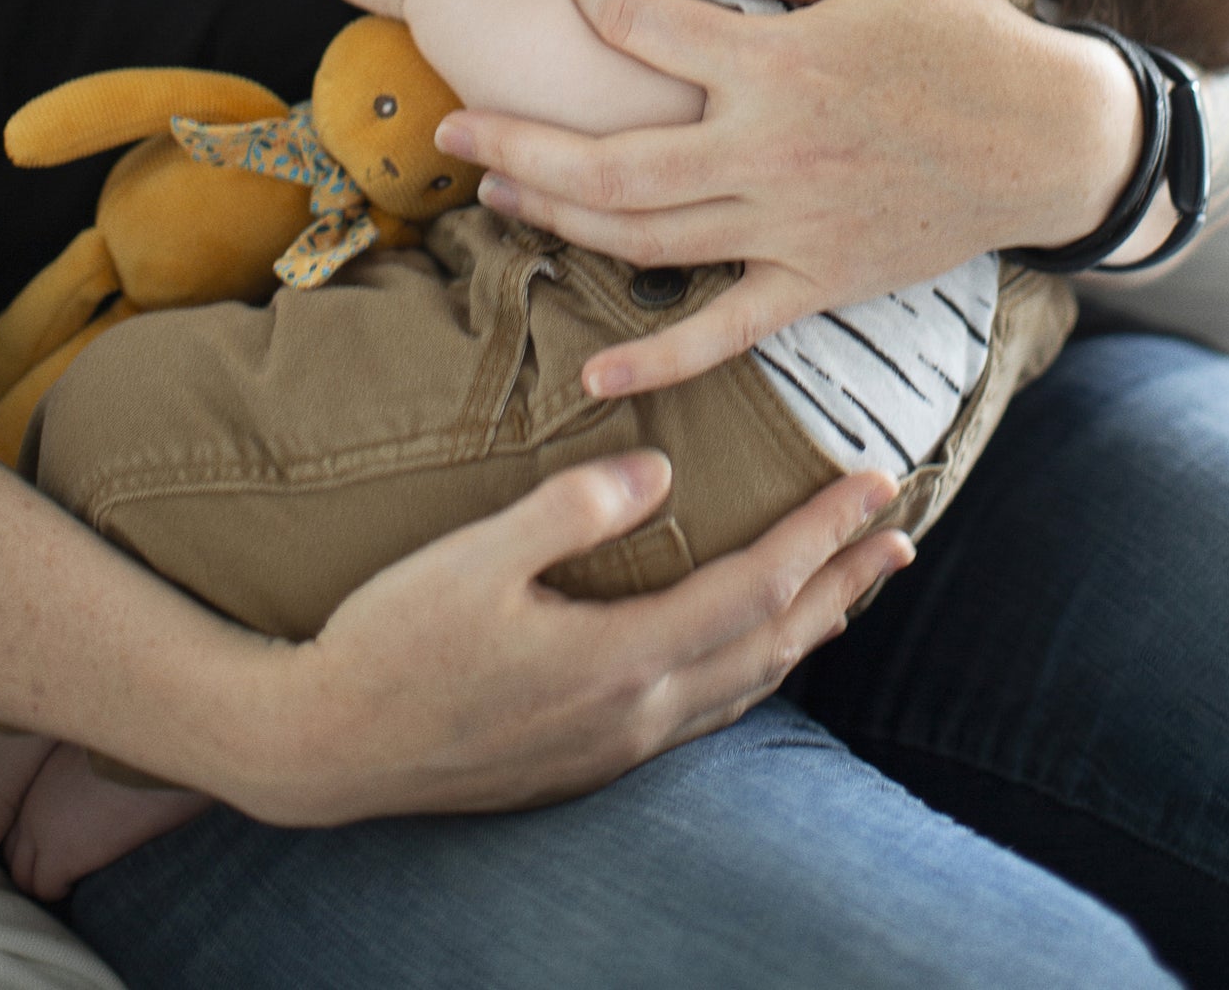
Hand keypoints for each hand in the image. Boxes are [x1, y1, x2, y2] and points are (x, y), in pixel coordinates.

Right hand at [236, 448, 911, 823]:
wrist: (327, 749)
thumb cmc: (393, 639)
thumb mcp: (474, 557)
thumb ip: (572, 509)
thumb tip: (660, 468)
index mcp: (620, 656)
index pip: (756, 588)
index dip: (823, 534)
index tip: (875, 482)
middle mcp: (636, 713)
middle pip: (772, 642)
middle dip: (843, 583)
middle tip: (901, 534)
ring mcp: (615, 746)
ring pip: (743, 683)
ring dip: (807, 629)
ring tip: (851, 588)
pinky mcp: (587, 759)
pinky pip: (703, 710)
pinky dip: (751, 668)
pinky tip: (749, 652)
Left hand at [435, 0, 1143, 396]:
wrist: (1048, 138)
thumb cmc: (958, 39)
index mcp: (779, 63)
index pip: (647, 36)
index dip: (596, 10)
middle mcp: (770, 152)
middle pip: (609, 162)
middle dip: (516, 142)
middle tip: (449, 125)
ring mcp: (790, 228)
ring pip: (644, 239)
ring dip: (555, 220)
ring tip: (492, 195)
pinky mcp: (818, 282)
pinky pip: (724, 331)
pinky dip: (657, 358)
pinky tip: (595, 372)